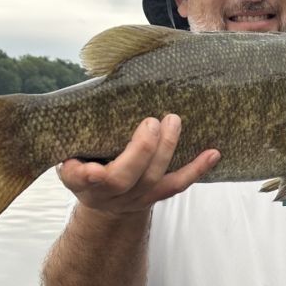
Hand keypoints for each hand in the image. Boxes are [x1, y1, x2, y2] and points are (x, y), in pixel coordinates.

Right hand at [56, 114, 219, 215]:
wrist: (103, 197)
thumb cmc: (85, 161)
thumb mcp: (71, 151)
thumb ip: (77, 133)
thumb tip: (94, 88)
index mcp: (80, 179)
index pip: (81, 178)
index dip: (86, 175)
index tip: (91, 170)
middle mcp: (108, 192)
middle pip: (124, 178)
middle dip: (141, 151)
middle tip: (151, 122)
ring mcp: (135, 197)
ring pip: (153, 179)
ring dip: (167, 149)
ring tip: (173, 121)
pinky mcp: (155, 195)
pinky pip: (178, 184)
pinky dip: (197, 169)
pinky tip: (213, 153)